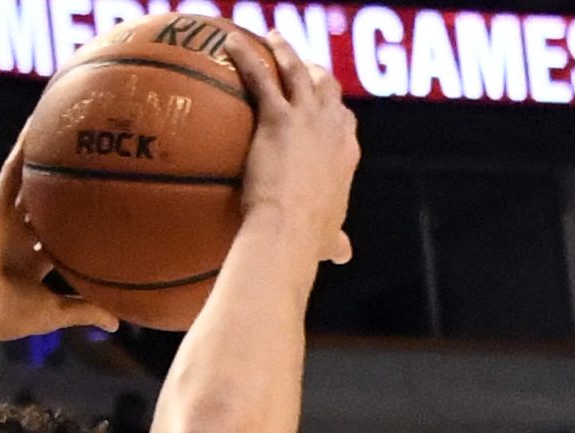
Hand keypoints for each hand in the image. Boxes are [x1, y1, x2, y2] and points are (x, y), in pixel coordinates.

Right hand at [0, 149, 116, 344]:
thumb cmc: (8, 314)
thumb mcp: (55, 311)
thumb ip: (86, 310)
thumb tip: (118, 321)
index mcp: (35, 264)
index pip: (65, 240)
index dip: (83, 228)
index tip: (108, 213)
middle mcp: (22, 238)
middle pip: (51, 207)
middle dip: (70, 191)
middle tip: (97, 168)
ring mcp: (9, 218)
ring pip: (33, 182)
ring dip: (49, 158)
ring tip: (71, 131)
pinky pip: (13, 169)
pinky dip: (24, 146)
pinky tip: (41, 122)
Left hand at [227, 33, 357, 263]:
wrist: (289, 230)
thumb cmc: (306, 241)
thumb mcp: (326, 239)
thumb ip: (334, 242)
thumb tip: (342, 254)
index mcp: (346, 155)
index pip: (344, 122)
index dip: (334, 110)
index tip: (326, 103)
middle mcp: (333, 129)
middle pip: (327, 88)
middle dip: (316, 72)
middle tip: (302, 63)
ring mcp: (308, 118)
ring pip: (298, 72)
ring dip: (284, 51)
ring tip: (271, 37)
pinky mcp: (278, 117)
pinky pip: (260, 77)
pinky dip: (246, 56)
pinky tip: (228, 42)